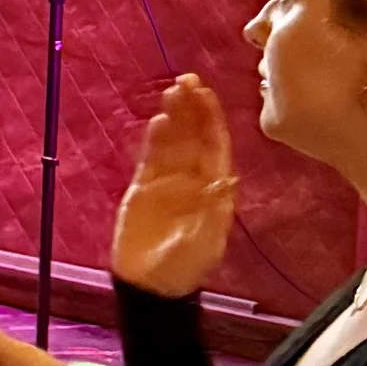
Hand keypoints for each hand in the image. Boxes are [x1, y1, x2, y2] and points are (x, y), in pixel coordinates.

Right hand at [112, 73, 235, 296]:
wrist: (152, 285)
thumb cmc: (184, 267)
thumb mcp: (205, 241)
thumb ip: (213, 210)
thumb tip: (224, 178)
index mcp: (214, 188)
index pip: (215, 146)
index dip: (211, 120)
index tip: (205, 94)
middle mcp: (192, 179)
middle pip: (193, 136)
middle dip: (192, 108)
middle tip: (186, 80)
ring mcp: (167, 182)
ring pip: (172, 142)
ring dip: (172, 117)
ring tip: (170, 92)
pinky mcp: (143, 190)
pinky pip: (149, 159)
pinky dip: (152, 141)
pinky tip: (154, 122)